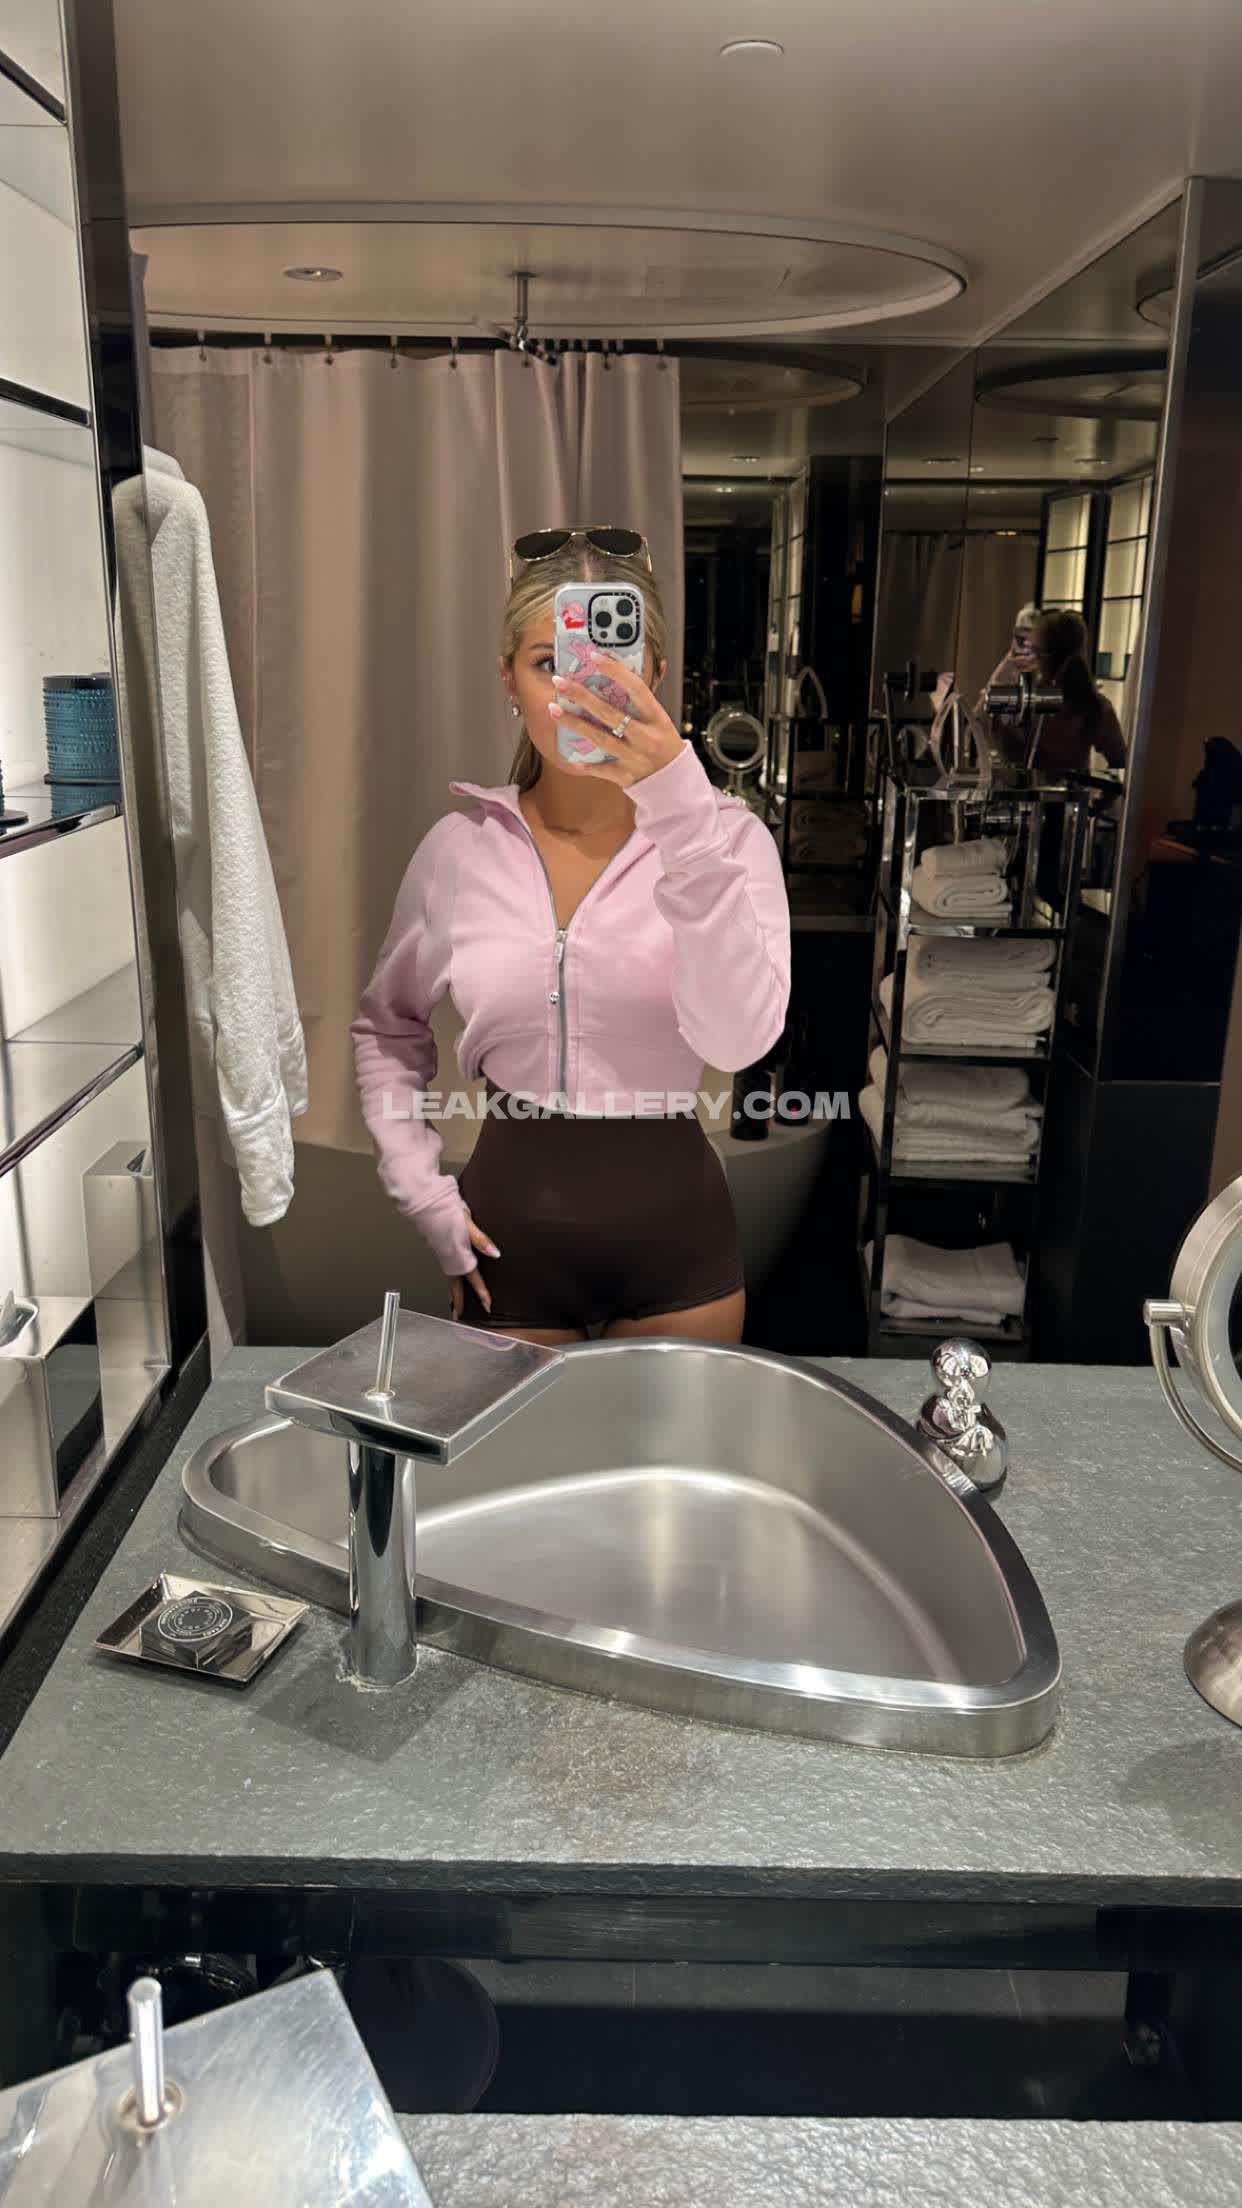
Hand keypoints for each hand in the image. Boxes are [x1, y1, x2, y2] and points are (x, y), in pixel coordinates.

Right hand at [447, 1217, 499, 1320]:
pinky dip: (448, 1280)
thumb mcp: (467, 1223)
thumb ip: (481, 1239)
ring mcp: (442, 1254)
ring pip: (448, 1278)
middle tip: (461, 1315)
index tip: (487, 1304)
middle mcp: (448, 1257)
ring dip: (453, 1292)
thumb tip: (494, 1253)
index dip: (481, 1291)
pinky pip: (445, 1270)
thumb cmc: (445, 1210)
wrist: (426, 1202)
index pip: (472, 1277)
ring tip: (455, 1304)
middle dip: (459, 1301)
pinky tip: (450, 1279)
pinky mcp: (439, 1248)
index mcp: (457, 1253)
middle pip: (455, 1284)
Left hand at [548, 649, 685, 788]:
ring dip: (574, 723)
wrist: (674, 780)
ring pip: (600, 738)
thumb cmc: (663, 743)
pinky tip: (570, 756)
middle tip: (560, 682)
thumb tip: (634, 667)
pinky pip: (602, 769)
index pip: (636, 688)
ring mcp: (635, 757)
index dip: (615, 671)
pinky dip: (587, 764)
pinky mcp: (626, 776)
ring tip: (553, 709)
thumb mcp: (660, 719)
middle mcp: (646, 737)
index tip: (594, 656)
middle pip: (609, 713)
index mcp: (657, 717)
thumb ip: (642, 699)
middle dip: (582, 696)